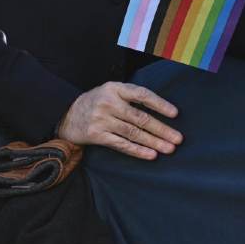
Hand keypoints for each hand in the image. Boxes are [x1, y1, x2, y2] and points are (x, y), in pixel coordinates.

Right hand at [57, 82, 181, 160]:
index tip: (175, 114)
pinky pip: (121, 144)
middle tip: (178, 139)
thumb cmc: (97, 103)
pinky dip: (137, 150)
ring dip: (154, 142)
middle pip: (140, 117)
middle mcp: (108, 103)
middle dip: (162, 129)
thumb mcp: (111, 92)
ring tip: (169, 149)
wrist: (66, 115)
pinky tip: (151, 155)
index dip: (159, 104)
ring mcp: (101, 119)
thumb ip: (131, 97)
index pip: (142, 94)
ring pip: (133, 132)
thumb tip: (163, 111)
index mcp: (114, 88)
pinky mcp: (96, 135)